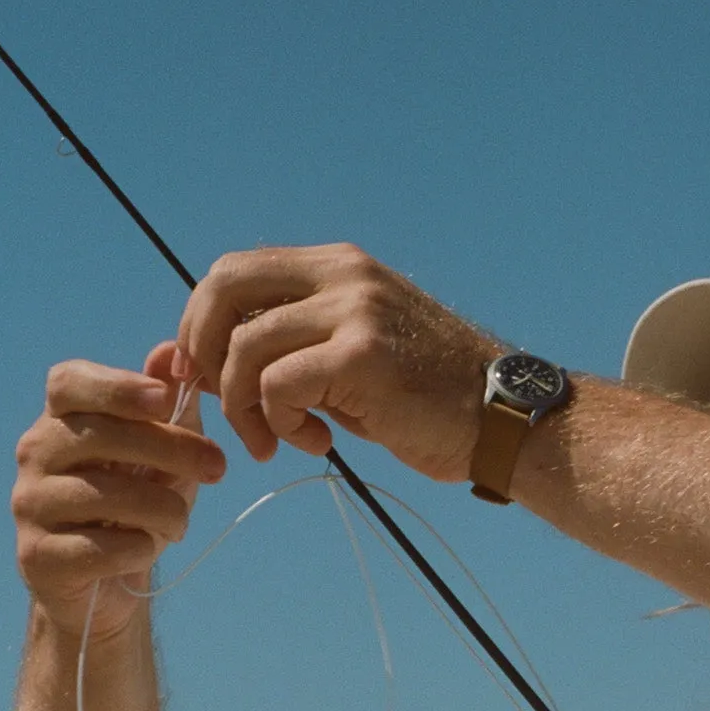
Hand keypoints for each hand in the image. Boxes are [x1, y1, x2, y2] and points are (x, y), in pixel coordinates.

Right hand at [12, 343, 224, 640]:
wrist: (106, 586)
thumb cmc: (135, 508)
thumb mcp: (160, 456)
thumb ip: (165, 407)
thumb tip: (170, 351)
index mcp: (60, 420)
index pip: (69, 383)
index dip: (116, 386)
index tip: (163, 399)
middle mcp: (34, 454)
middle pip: (100, 435)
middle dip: (169, 448)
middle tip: (218, 467)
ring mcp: (30, 505)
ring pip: (103, 494)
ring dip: (162, 508)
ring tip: (180, 521)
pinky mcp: (38, 557)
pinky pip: (97, 547)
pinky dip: (136, 548)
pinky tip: (145, 548)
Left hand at [179, 245, 493, 479]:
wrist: (506, 423)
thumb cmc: (433, 401)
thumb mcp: (356, 356)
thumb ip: (295, 347)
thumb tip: (213, 361)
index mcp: (340, 268)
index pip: (236, 271)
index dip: (204, 322)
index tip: (213, 376)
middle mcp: (344, 276)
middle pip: (224, 287)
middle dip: (203, 350)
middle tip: (219, 403)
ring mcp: (354, 312)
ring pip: (246, 346)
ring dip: (243, 405)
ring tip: (273, 441)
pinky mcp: (361, 357)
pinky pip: (279, 385)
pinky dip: (280, 421)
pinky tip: (313, 442)